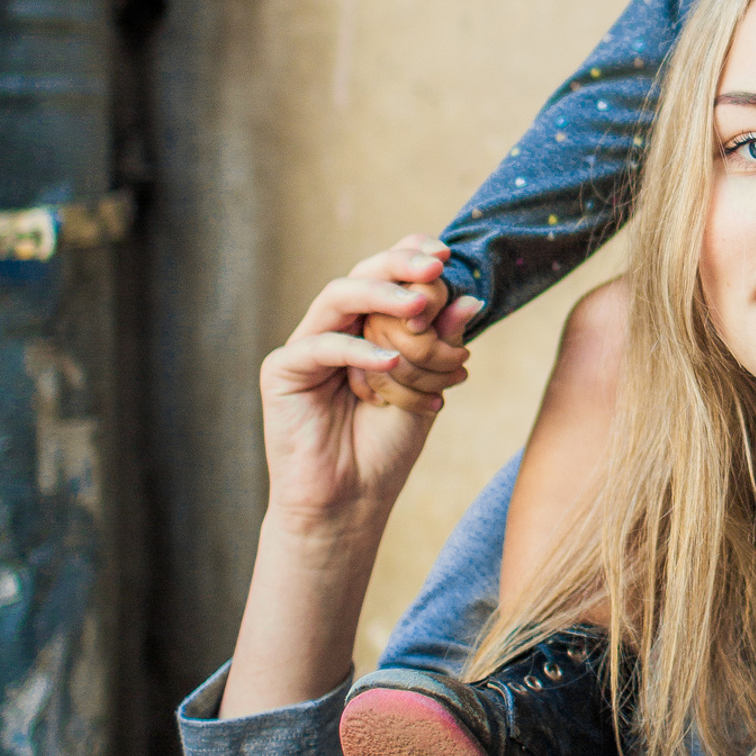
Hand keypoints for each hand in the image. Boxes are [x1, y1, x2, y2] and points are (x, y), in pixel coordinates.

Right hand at [224, 255, 446, 718]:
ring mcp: (308, 346)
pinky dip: (358, 350)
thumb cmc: (388, 443)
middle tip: (436, 266)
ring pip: (338, 296)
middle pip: (363, 274)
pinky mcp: (283, 372)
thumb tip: (472, 301)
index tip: (447, 254)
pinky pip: (320, 347)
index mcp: (371, 324)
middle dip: (401, 264)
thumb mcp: (428, 386)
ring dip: (382, 295)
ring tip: (420, 306)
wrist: (352, 501)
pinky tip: (391, 361)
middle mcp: (338, 327)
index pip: (390, 275)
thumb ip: (444, 345)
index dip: (413, 256)